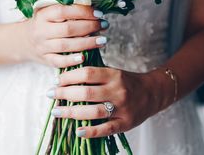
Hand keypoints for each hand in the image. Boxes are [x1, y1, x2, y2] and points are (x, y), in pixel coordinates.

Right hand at [22, 5, 108, 67]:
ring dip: (87, 43)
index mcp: (43, 14)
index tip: (99, 14)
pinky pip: (59, 62)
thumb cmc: (45, 24)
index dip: (83, 12)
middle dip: (90, 27)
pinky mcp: (45, 59)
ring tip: (102, 41)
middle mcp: (41, 30)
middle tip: (104, 25)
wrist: (24, 41)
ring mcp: (42, 46)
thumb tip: (92, 7)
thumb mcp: (50, 12)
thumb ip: (68, 9)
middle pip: (68, 29)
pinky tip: (85, 57)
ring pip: (66, 46)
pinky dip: (72, 60)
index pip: (64, 11)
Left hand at [46, 67, 168, 137]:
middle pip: (86, 92)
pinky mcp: (125, 123)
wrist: (152, 93)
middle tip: (50, 94)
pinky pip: (106, 129)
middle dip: (64, 94)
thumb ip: (94, 74)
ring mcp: (122, 108)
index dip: (68, 77)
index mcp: (114, 75)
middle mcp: (118, 91)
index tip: (56, 80)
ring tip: (56, 111)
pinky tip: (77, 131)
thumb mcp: (113, 72)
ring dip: (71, 112)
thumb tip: (66, 77)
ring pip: (93, 112)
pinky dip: (91, 132)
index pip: (87, 73)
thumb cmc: (127, 82)